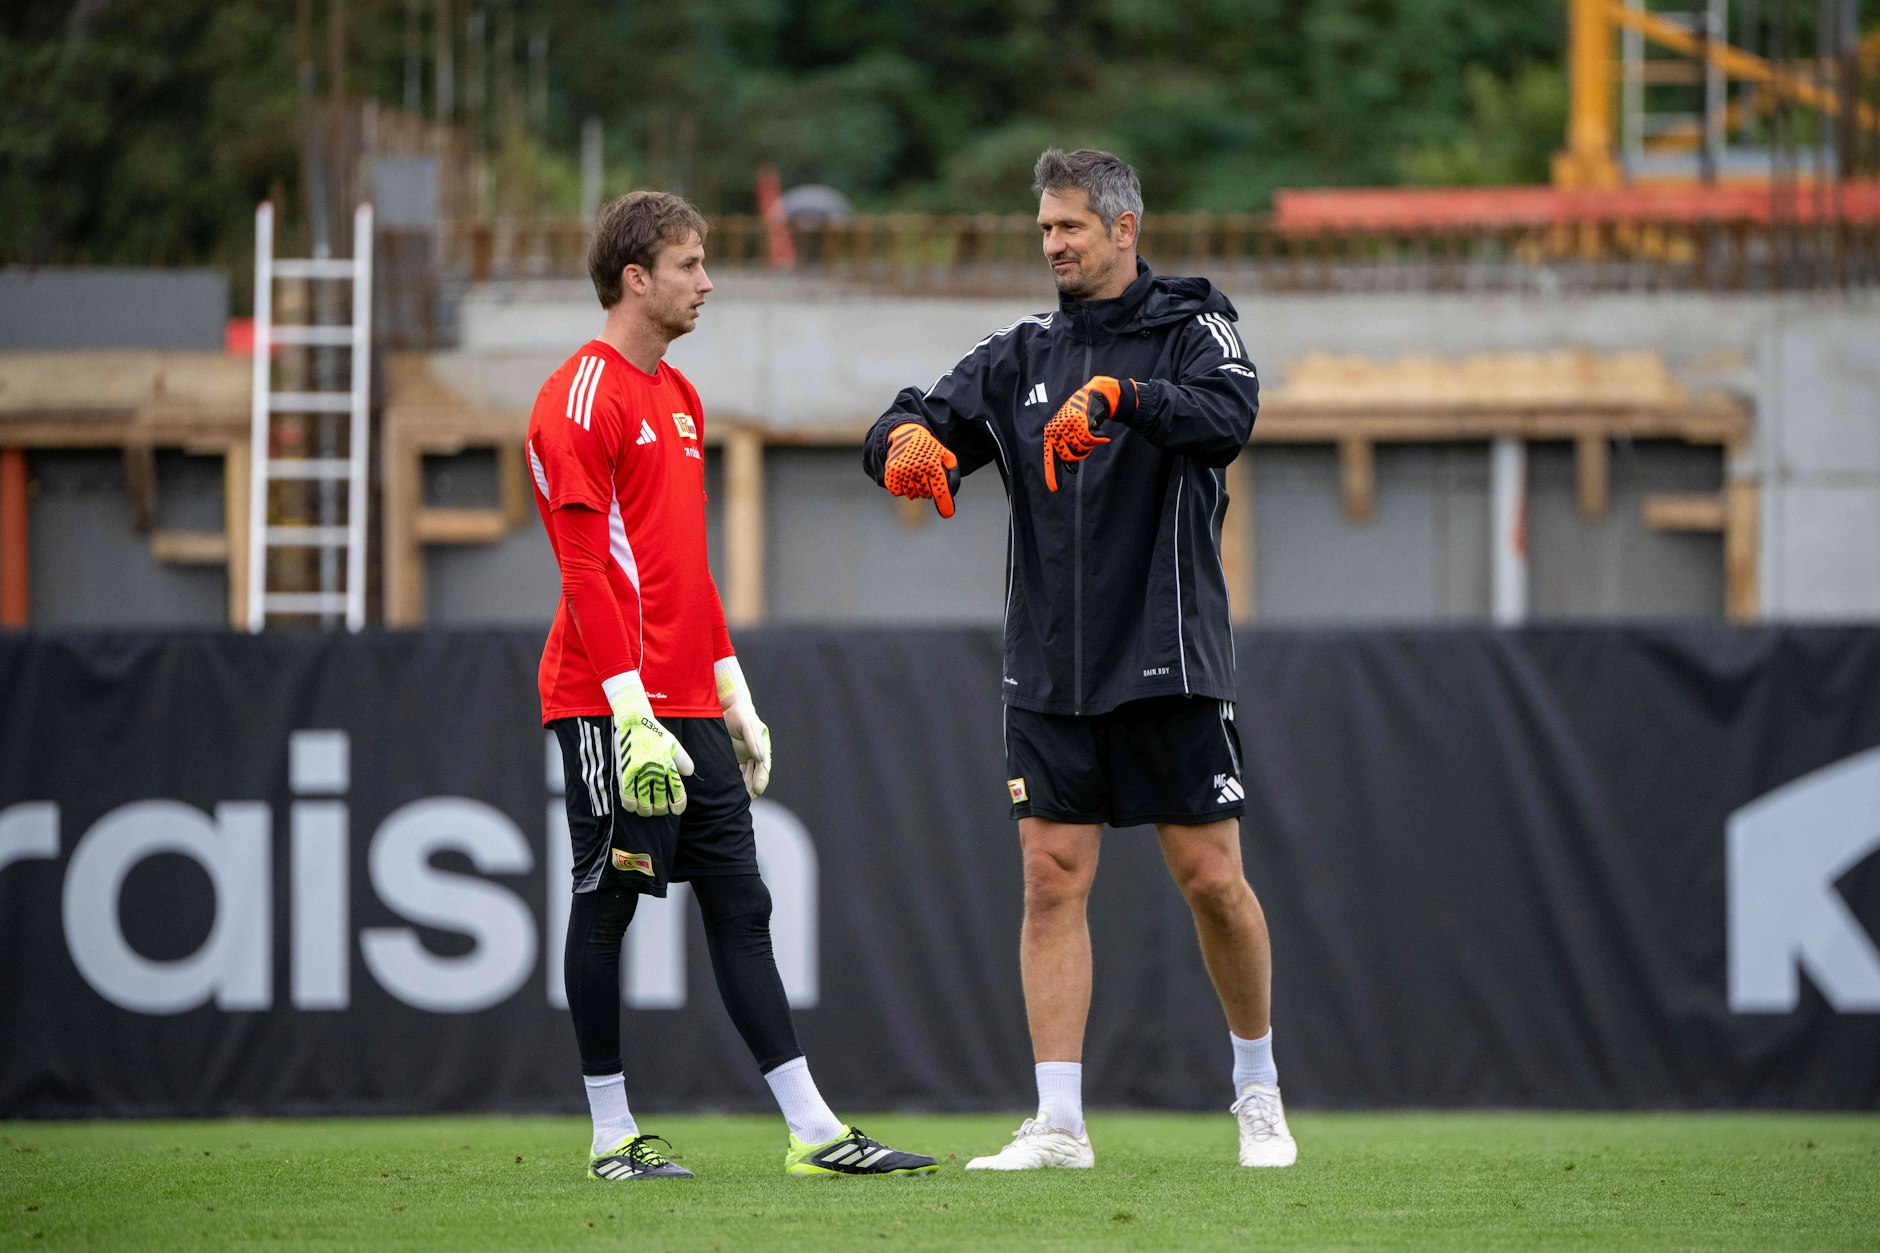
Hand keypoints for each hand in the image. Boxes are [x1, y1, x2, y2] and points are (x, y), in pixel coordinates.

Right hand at [606, 673, 694, 816]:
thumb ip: (683, 760)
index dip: (678, 805)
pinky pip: (627, 795)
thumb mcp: (673, 744)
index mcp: (669, 765)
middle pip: (660, 801)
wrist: (634, 721)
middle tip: (660, 810)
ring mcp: (640, 772)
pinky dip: (630, 804)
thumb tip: (689, 774)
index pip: (677, 792)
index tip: (677, 810)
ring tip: (647, 811)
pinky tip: (632, 807)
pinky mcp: (625, 771)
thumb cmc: (655, 732)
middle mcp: (656, 771)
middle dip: (661, 810)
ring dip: (646, 810)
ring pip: (643, 802)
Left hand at [715, 656, 771, 795]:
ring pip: (745, 776)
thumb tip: (760, 758)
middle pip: (755, 775)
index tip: (758, 790)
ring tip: (738, 802)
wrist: (724, 706)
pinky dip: (734, 784)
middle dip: (752, 788)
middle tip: (747, 801)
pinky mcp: (732, 758)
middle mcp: (754, 754)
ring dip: (744, 788)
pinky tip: (729, 794)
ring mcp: (743, 757)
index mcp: (761, 747)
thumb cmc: (738, 713)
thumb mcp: (747, 724)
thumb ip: (753, 740)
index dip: (761, 779)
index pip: (763, 767)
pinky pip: (735, 774)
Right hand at [884, 422, 961, 517]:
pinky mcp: (891, 473)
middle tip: (925, 478)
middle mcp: (917, 469)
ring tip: (915, 476)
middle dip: (928, 490)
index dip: (945, 504)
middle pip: (926, 494)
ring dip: (915, 490)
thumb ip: (953, 474)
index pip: (940, 490)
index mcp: (933, 465)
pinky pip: (897, 492)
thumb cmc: (929, 448)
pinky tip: (905, 477)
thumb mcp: (945, 456)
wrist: (906, 434)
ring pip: (911, 495)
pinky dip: (901, 489)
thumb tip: (950, 495)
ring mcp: (903, 471)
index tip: (948, 514)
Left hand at [1042, 377, 1135, 491]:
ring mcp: (1067, 425)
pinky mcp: (1079, 421)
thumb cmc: (1081, 419)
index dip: (1053, 474)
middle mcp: (1056, 429)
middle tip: (1087, 445)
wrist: (1093, 397)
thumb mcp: (1073, 435)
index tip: (1054, 490)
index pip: (1050, 457)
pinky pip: (1090, 440)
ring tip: (1090, 433)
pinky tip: (1101, 433)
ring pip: (1081, 448)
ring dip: (1090, 444)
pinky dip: (1098, 439)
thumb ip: (1070, 451)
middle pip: (1069, 456)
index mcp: (1051, 433)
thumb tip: (1071, 470)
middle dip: (1081, 454)